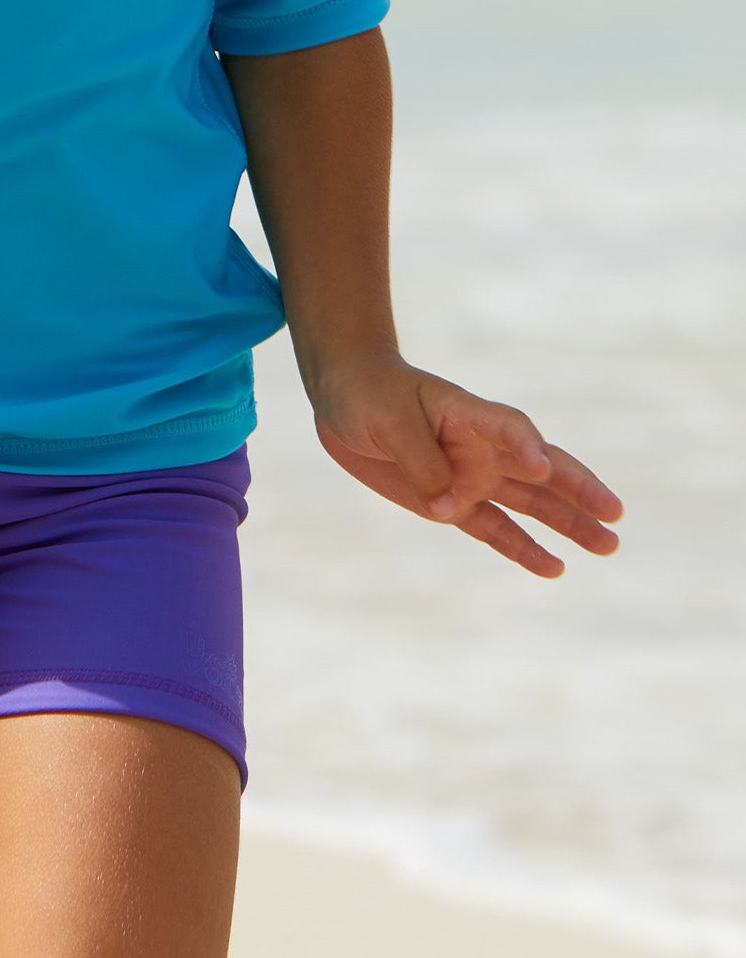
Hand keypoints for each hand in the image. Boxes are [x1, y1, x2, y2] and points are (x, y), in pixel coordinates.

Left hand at [310, 354, 622, 576]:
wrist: (346, 395)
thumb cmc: (369, 394)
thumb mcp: (390, 421)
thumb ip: (422, 462)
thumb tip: (447, 508)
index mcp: (469, 414)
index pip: (510, 428)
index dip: (526, 447)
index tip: (541, 467)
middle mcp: (480, 447)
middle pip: (541, 470)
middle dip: (577, 491)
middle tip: (616, 516)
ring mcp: (471, 475)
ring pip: (530, 503)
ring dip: (568, 524)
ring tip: (609, 546)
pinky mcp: (452, 502)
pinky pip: (495, 528)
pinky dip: (523, 549)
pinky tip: (555, 568)